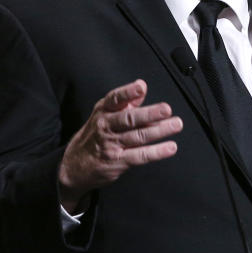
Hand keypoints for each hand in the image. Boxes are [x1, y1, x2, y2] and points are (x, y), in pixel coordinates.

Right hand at [58, 79, 181, 212]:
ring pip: (137, 136)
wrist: (74, 165)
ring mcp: (111, 144)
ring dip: (159, 131)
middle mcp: (106, 126)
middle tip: (166, 109)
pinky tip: (170, 147)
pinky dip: (156, 152)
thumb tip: (142, 87)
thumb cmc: (96, 134)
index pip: (115, 99)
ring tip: (176, 124)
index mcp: (104, 111)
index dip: (128, 92)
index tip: (141, 87)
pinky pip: (139, 156)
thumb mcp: (105, 114)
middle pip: (129, 119)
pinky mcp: (118, 161)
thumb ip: (125, 102)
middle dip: (149, 113)